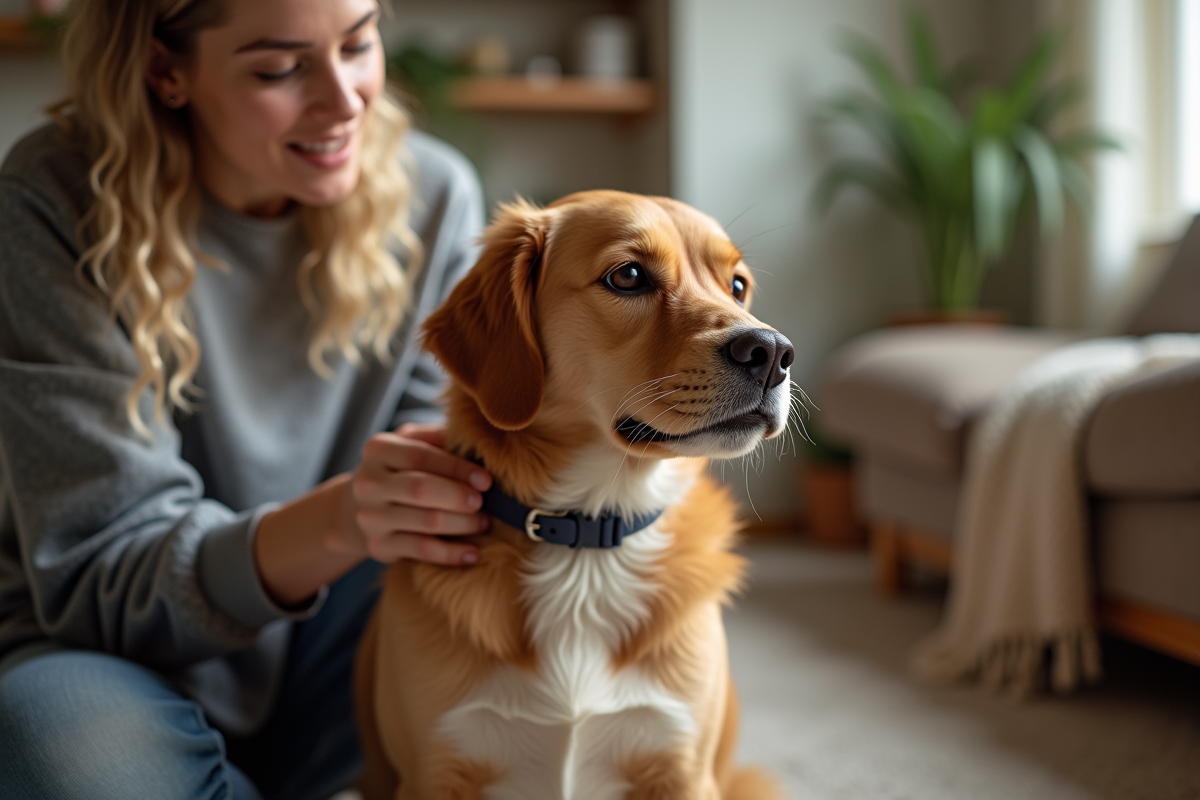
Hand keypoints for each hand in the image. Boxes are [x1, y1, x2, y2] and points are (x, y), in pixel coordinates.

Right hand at [330, 422, 491, 566]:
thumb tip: (477, 437)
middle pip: (421, 488)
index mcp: (378, 450)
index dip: (456, 467)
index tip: (485, 479)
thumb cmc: (399, 470)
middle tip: (482, 502)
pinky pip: (421, 550)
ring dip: (462, 524)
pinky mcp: (379, 546)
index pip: (421, 456)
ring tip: (483, 523)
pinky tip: (473, 554)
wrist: (358, 507)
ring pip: (426, 521)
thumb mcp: (411, 443)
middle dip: (458, 496)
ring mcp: (371, 517)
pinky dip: (451, 553)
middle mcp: (369, 483)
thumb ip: (438, 437)